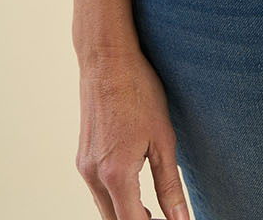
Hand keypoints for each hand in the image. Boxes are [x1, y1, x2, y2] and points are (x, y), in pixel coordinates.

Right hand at [75, 46, 190, 219]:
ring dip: (125, 213)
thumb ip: (170, 184)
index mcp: (115, 174)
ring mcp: (84, 165)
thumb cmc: (138, 91)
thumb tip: (180, 219)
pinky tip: (133, 187)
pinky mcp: (82, 155)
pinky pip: (97, 189)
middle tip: (162, 219)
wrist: (107, 59)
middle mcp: (93, 175)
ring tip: (151, 211)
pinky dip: (114, 197)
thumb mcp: (163, 138)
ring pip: (103, 207)